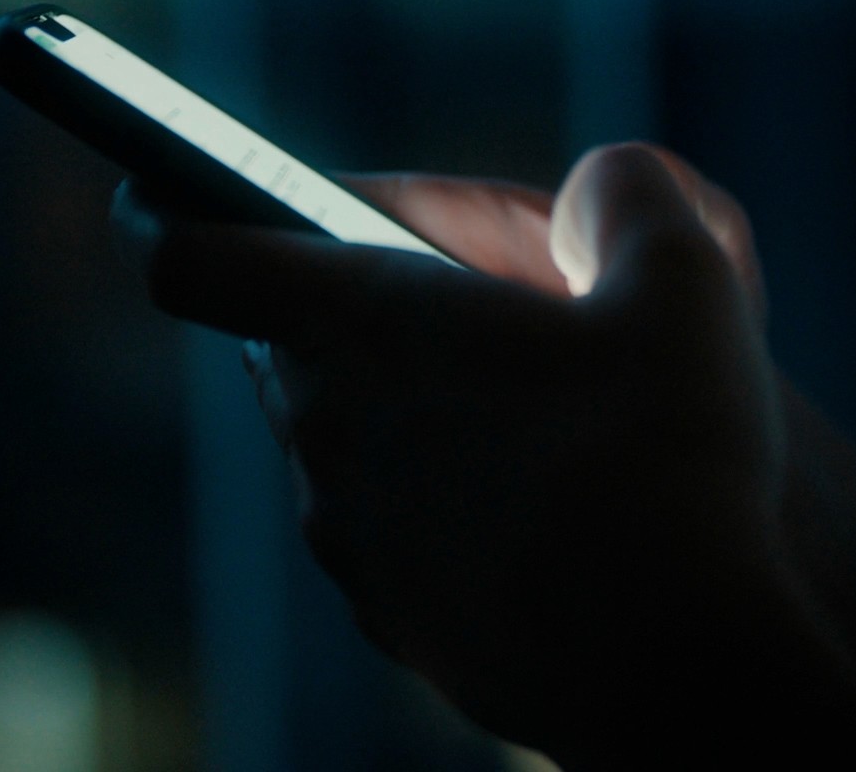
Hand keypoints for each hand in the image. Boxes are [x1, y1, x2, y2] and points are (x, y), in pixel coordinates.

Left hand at [112, 144, 855, 767]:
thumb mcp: (684, 275)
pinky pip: (395, 531)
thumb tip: (600, 192)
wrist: (682, 668)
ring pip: (349, 438)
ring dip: (414, 410)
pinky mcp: (396, 620)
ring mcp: (351, 538)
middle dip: (370, 311)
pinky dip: (445, 506)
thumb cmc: (671, 458)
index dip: (173, 210)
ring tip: (544, 418)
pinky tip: (551, 512)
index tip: (171, 188)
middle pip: (294, 338)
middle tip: (488, 308)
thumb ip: (625, 193)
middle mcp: (324, 428)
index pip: (190, 254)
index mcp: (359, 321)